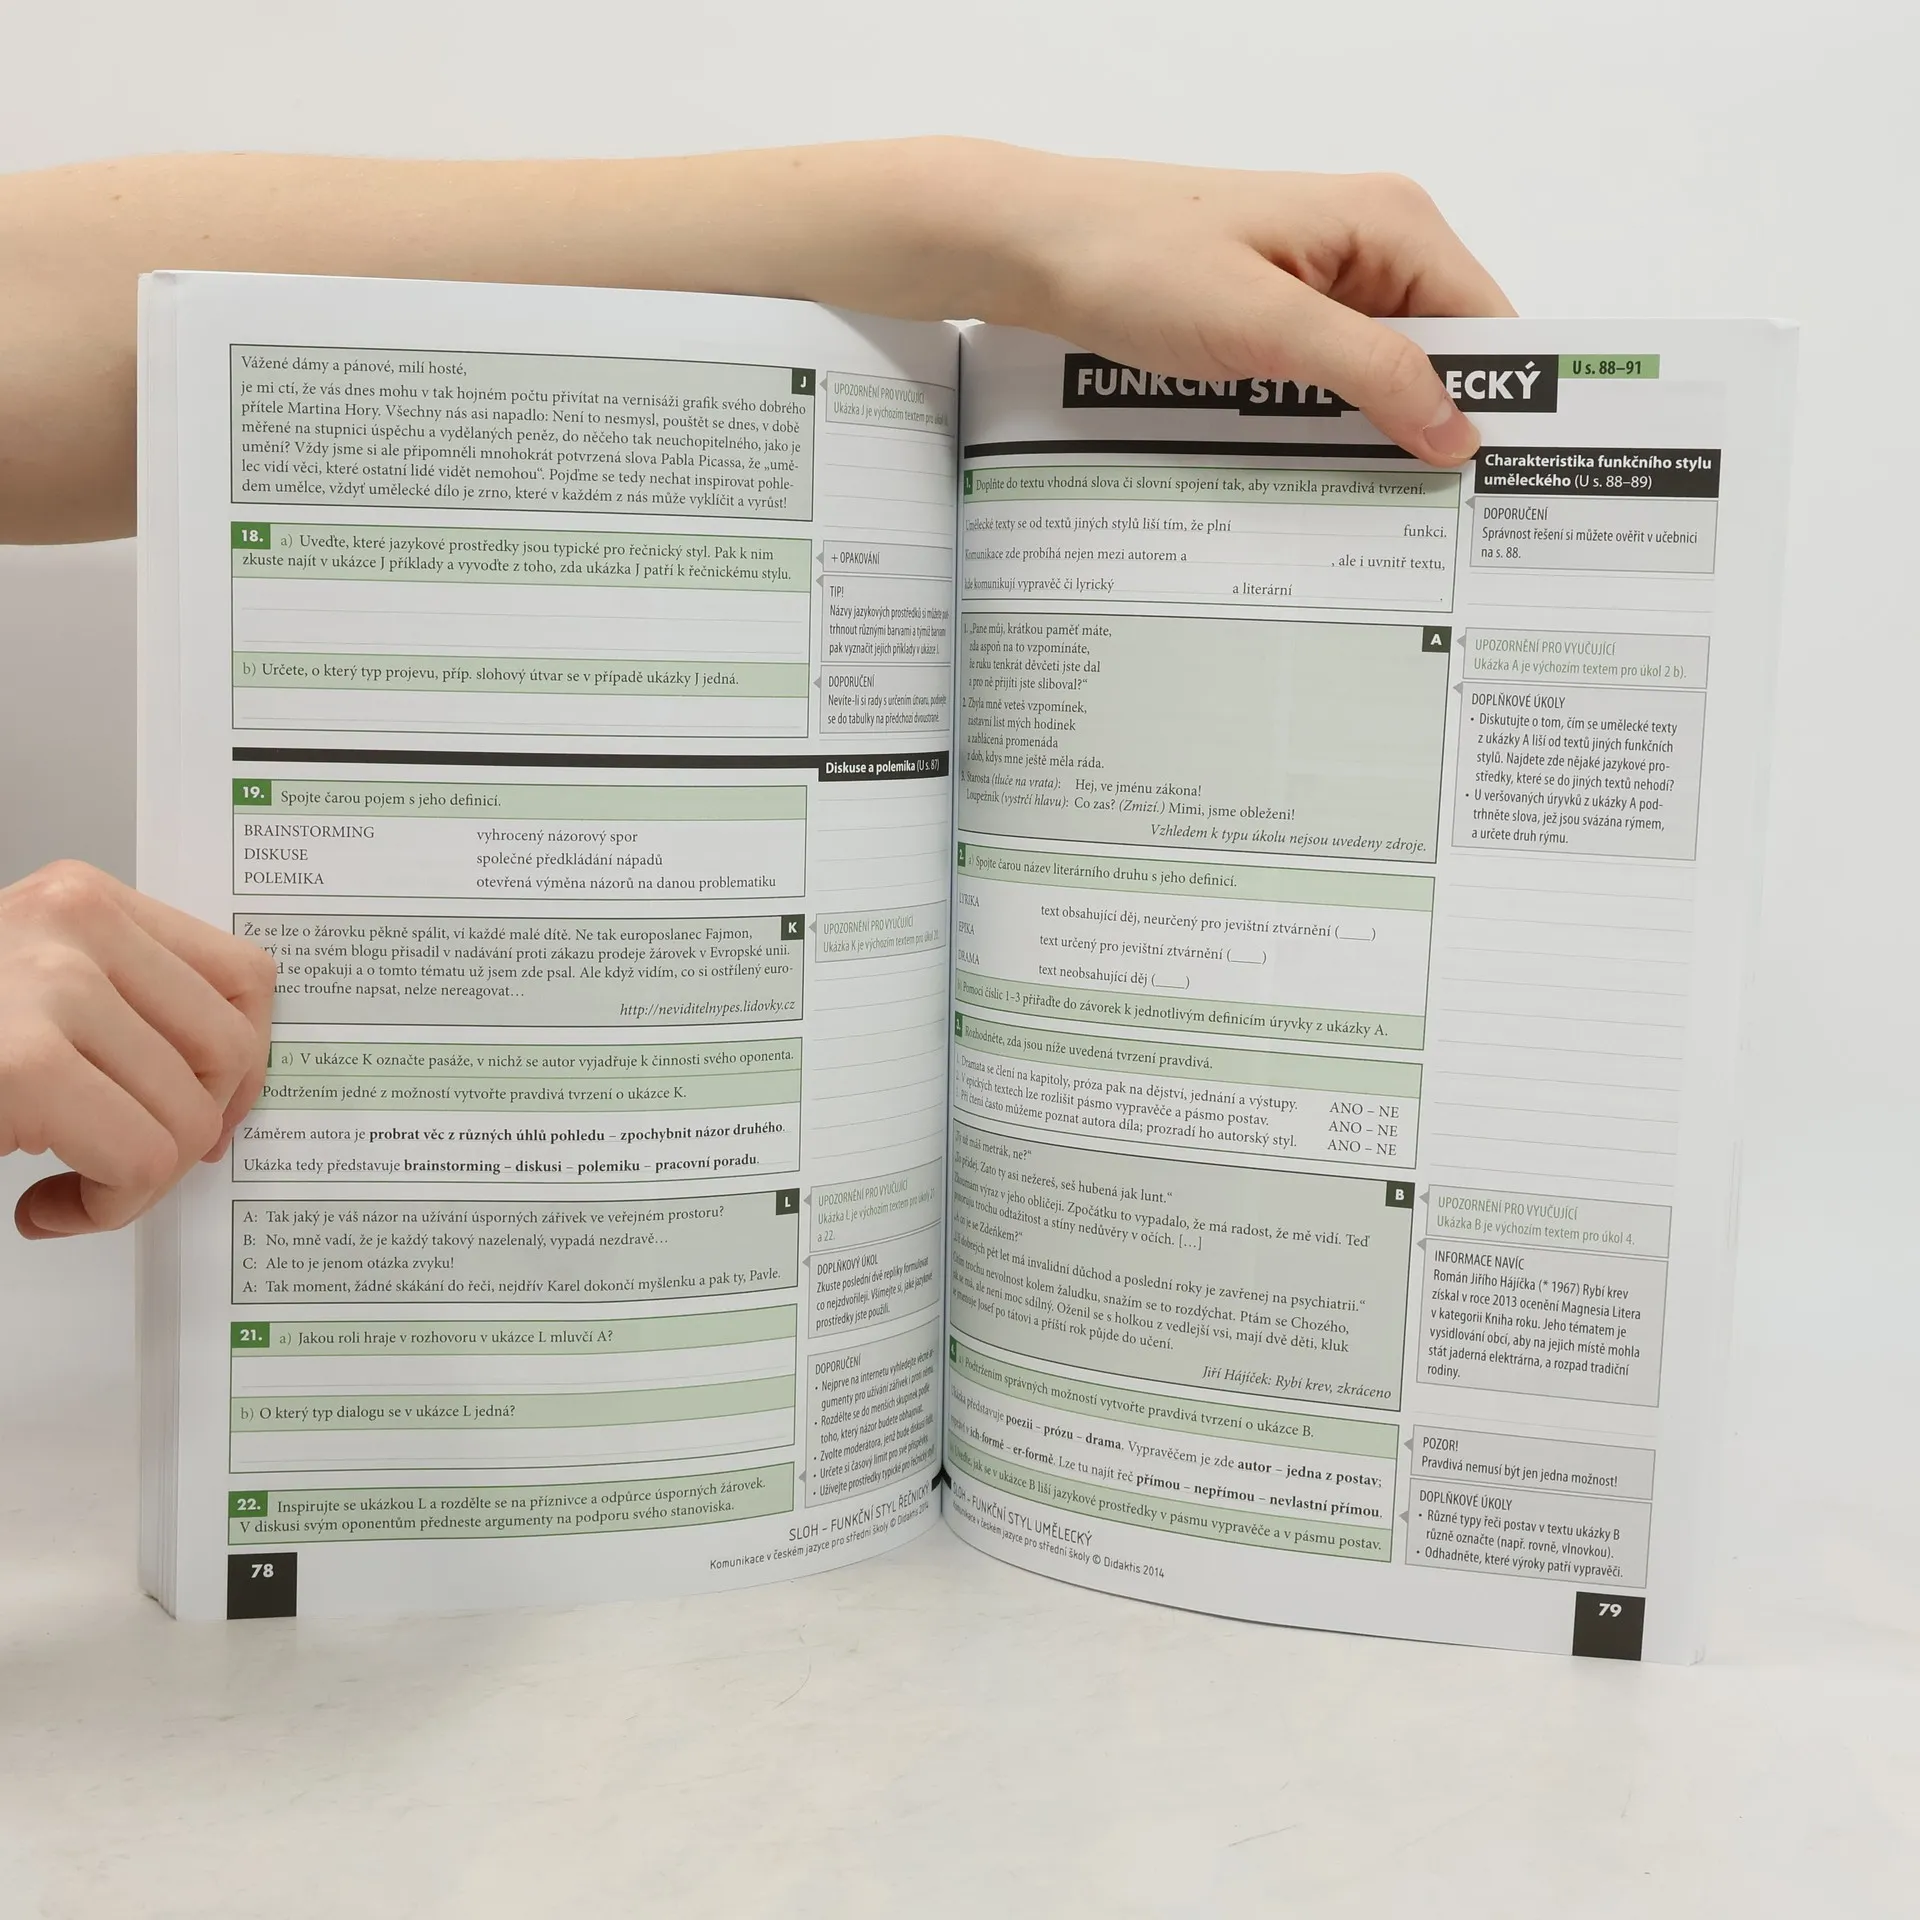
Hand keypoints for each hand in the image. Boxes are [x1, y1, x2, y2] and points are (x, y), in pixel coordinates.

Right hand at [0, 862, 274, 1237]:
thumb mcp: (33, 991)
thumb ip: (125, 1003)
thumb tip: (236, 1075)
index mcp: (80, 901)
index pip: (244, 977)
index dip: (239, 1063)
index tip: (204, 1107)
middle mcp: (70, 924)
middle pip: (231, 1050)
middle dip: (192, 1128)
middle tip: (126, 1159)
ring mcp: (48, 986)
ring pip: (191, 1116)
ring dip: (137, 1181)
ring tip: (71, 1185)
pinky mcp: (22, 1065)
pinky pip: (143, 1160)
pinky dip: (106, 1209)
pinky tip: (43, 1207)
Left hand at [959, 147, 1513, 464]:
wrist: (1035, 245)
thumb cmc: (1138, 260)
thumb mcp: (1267, 327)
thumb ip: (1371, 376)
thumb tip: (1457, 431)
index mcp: (1392, 222)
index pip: (1486, 323)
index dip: (1496, 404)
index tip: (1494, 490)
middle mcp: (1370, 240)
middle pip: (1439, 353)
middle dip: (1433, 429)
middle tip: (1433, 521)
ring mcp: (1322, 275)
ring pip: (1381, 373)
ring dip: (1375, 433)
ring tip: (1375, 506)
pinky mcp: (1278, 307)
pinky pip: (1329, 375)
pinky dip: (1326, 422)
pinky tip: (1316, 469)